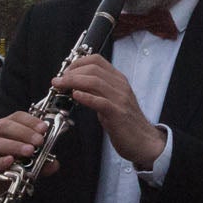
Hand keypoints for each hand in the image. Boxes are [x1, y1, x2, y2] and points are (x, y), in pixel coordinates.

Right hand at [0, 108, 48, 202]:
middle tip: (39, 141)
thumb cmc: (9, 167)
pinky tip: (10, 161)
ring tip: (29, 151)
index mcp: (2, 128)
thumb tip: (54, 164)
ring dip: (15, 146)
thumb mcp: (28, 162)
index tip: (44, 128)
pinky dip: (0, 162)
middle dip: (24, 133)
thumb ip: (41, 161)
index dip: (30, 121)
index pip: (16, 117)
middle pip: (5, 126)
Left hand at [51, 55, 166, 168]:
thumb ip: (96, 92)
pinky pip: (100, 101)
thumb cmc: (126, 123)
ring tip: (61, 86)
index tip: (65, 71)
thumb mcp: (111, 101)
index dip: (77, 62)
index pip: (97, 60)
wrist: (144, 142)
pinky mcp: (118, 114)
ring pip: (95, 82)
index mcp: (118, 80)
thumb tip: (76, 85)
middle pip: (93, 69)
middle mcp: (120, 86)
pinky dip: (86, 97)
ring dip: (74, 82)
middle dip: (71, 72)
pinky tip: (75, 96)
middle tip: (58, 80)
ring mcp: (120, 99)